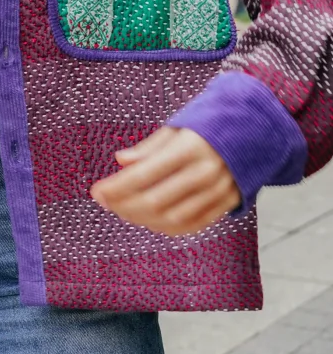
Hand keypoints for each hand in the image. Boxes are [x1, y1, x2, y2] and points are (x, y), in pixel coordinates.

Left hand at [90, 127, 240, 236]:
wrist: (257, 130)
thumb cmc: (209, 125)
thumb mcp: (178, 126)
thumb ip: (149, 147)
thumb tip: (120, 160)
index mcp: (189, 147)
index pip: (143, 175)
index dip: (116, 187)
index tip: (96, 191)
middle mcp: (205, 172)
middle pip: (155, 201)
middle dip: (123, 205)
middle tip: (105, 202)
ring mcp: (219, 191)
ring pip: (172, 218)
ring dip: (142, 218)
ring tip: (123, 210)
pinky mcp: (228, 204)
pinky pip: (193, 225)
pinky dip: (167, 227)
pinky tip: (149, 220)